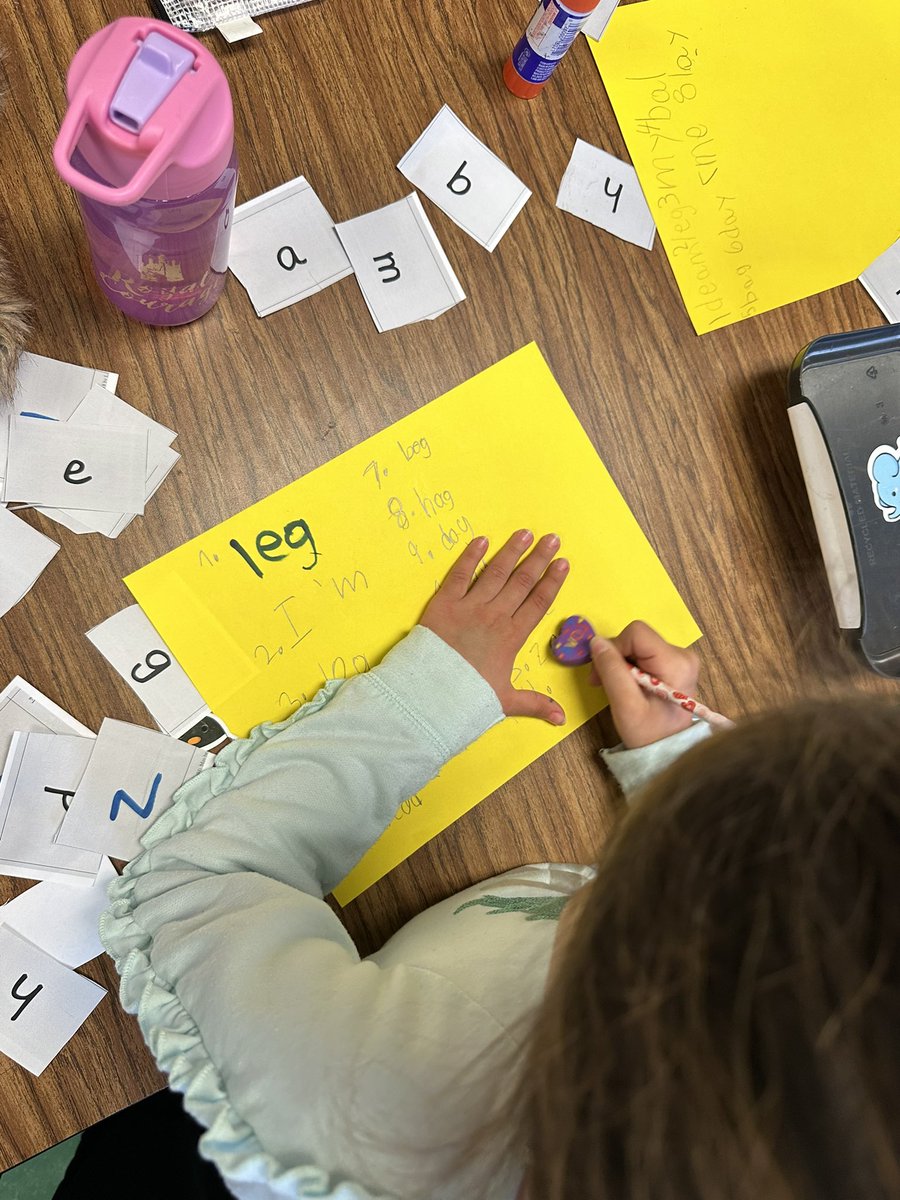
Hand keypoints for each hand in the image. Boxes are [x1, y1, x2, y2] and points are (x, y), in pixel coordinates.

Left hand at [421, 530, 569, 724]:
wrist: (430, 695)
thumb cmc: (467, 698)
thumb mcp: (504, 702)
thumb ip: (534, 703)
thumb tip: (561, 719)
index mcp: (512, 637)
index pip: (538, 603)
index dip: (552, 581)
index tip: (563, 563)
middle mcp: (494, 616)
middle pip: (522, 582)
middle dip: (538, 558)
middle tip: (552, 538)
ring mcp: (469, 607)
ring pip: (496, 573)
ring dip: (511, 551)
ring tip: (525, 533)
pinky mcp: (444, 604)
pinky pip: (459, 575)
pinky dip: (471, 557)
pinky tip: (481, 541)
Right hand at [589, 620, 699, 748]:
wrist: (668, 751)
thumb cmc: (649, 733)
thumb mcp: (626, 705)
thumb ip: (611, 670)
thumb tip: (596, 641)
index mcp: (676, 662)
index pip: (636, 633)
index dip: (614, 648)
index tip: (603, 672)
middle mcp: (682, 654)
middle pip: (636, 639)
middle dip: (614, 657)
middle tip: (601, 682)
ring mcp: (680, 658)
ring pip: (637, 646)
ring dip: (619, 663)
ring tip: (613, 687)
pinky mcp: (674, 664)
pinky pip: (643, 654)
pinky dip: (629, 667)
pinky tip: (626, 685)